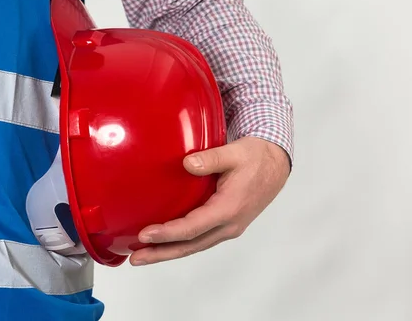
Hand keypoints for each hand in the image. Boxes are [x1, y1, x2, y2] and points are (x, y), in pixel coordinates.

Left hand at [129, 136, 290, 265]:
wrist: (275, 165)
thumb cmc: (254, 158)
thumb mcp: (234, 153)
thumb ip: (211, 158)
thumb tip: (188, 164)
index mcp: (229, 208)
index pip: (193, 227)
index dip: (167, 233)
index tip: (145, 235)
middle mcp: (228, 225)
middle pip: (190, 245)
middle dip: (161, 253)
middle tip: (136, 258)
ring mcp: (228, 228)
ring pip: (194, 246)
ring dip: (168, 252)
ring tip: (142, 256)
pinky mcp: (225, 226)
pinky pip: (199, 239)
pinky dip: (180, 244)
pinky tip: (164, 243)